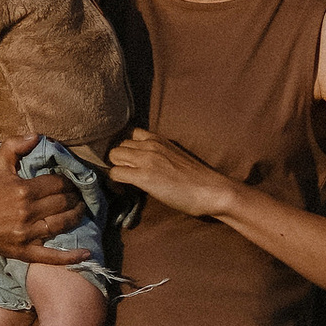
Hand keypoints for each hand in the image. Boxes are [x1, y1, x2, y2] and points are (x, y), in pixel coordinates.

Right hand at [0, 135, 70, 267]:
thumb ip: (14, 146)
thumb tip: (36, 136)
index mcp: (22, 190)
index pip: (57, 183)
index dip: (69, 180)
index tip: (73, 179)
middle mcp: (26, 212)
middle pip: (63, 202)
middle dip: (75, 196)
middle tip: (80, 193)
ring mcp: (26, 234)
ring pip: (62, 224)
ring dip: (77, 216)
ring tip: (81, 209)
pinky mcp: (24, 251)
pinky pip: (51, 256)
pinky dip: (70, 257)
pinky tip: (86, 253)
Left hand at [106, 128, 235, 219]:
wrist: (211, 190)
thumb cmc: (197, 178)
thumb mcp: (174, 156)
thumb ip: (158, 154)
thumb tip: (143, 163)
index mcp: (158, 139)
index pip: (130, 135)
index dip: (127, 150)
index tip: (130, 161)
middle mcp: (150, 145)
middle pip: (118, 146)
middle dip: (119, 160)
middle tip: (126, 173)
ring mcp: (146, 159)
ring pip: (114, 156)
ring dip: (117, 168)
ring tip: (125, 180)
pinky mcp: (144, 176)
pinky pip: (116, 173)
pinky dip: (115, 181)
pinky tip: (124, 189)